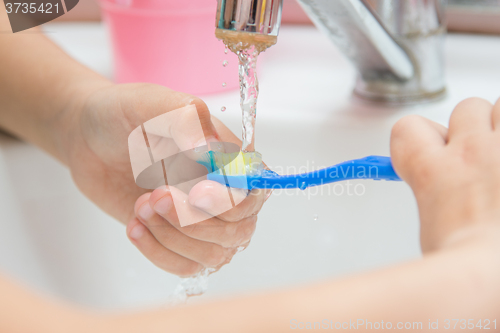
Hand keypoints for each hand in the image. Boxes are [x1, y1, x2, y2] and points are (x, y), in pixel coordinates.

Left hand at [65, 83, 268, 275]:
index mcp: (230, 158)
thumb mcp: (152, 104)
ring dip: (173, 236)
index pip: (254, 192)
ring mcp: (201, 220)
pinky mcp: (177, 239)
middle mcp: (223, 192)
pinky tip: (135, 225)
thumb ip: (186, 120)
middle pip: (238, 230)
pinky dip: (159, 252)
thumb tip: (211, 149)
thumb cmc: (125, 115)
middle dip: (194, 220)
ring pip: (213, 254)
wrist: (89, 138)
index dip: (230, 200)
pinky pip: (186, 266)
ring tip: (140, 205)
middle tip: (155, 195)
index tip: (196, 192)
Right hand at [390, 97, 499, 251]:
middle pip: (466, 108)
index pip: (408, 128)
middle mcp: (472, 153)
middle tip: (483, 158)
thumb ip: (435, 203)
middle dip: (473, 128)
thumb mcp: (432, 235)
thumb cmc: (471, 269)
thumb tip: (441, 198)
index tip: (429, 147)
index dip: (417, 138)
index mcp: (433, 173)